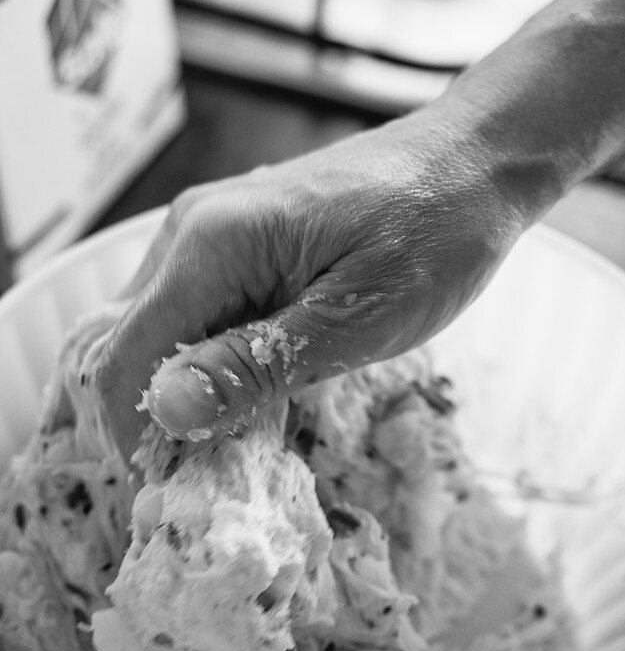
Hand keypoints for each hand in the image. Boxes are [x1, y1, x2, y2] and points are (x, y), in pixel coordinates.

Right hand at [91, 106, 531, 458]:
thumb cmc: (434, 234)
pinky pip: (196, 313)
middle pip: (129, 346)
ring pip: (159, 334)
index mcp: (211, 245)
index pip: (124, 357)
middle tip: (217, 470)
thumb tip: (167, 409)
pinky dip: (213, 362)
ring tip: (245, 434)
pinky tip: (261, 388)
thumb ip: (259, 365)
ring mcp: (208, 232)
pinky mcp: (235, 242)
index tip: (176, 488)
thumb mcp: (357, 319)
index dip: (137, 435)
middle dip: (160, 419)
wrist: (474, 162)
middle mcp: (189, 233)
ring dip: (188, 393)